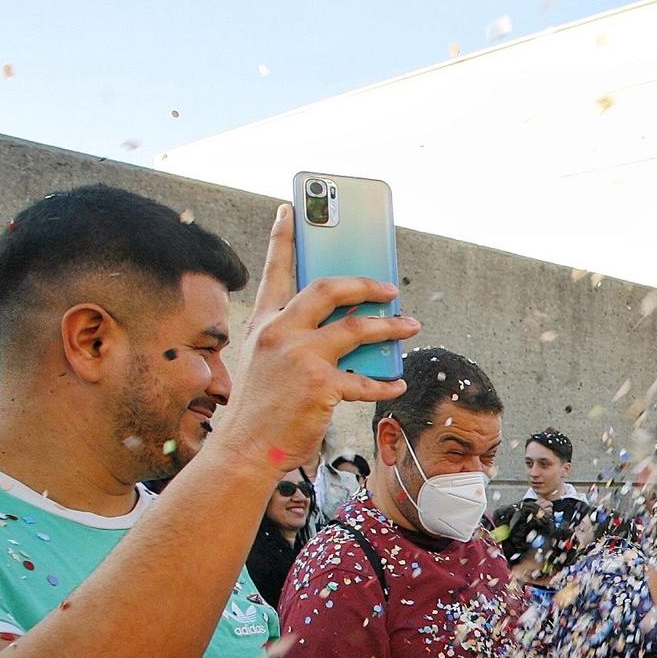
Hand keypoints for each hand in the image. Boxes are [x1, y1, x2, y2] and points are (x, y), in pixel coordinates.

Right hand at [210, 203, 418, 475]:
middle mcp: (280, 332)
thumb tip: (346, 326)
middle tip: (389, 288)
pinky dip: (385, 382)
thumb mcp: (265, 361)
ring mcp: (300, 356)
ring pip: (358, 328)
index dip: (284, 237)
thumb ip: (294, 338)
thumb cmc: (261, 407)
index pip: (275, 269)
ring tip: (409, 326)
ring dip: (390, 327)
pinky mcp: (321, 385)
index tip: (291, 208)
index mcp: (264, 322)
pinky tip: (396, 382)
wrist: (246, 448)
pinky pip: (365, 379)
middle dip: (365, 284)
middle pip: (329, 289)